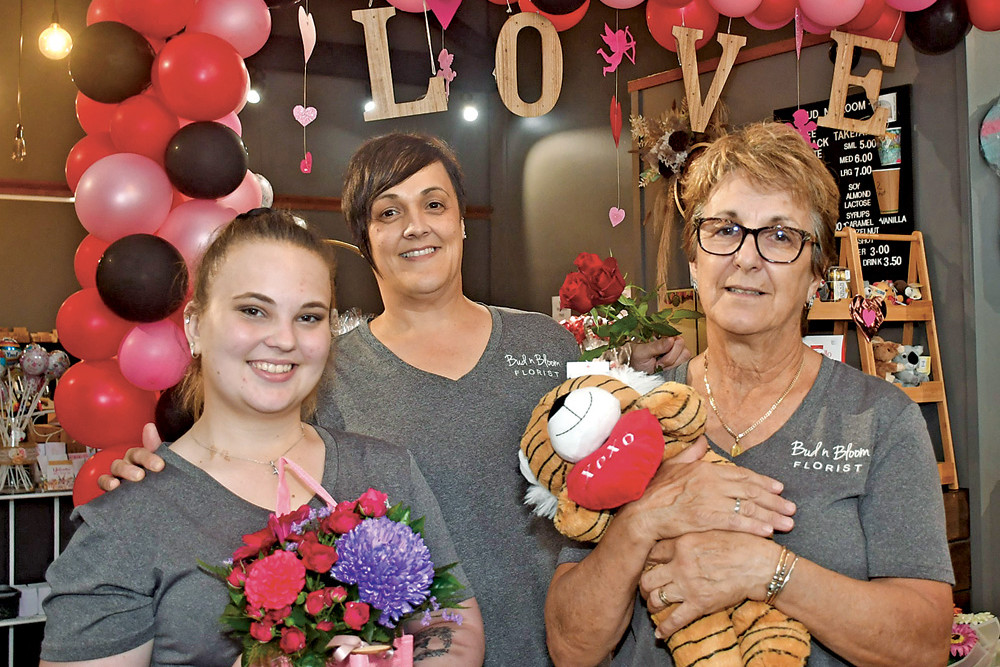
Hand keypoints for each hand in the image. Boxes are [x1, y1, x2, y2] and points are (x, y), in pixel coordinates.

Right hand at [96, 423, 165, 490]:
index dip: (148, 458)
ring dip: (117, 476)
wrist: (158, 491)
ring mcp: (118, 475)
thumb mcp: (161, 461)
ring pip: (114, 470)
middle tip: (141, 476)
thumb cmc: (157, 474)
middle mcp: (127, 464)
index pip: (140, 453)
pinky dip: (106, 483)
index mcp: (139, 457)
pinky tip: (113, 487)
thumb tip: (149, 426)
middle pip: (125, 462)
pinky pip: (103, 483)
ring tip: (120, 483)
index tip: (160, 465)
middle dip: (131, 469)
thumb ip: (154, 445)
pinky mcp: (112, 488)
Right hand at [617, 437, 795, 545]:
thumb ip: (691, 454)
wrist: (640, 514)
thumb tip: (703, 441)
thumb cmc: (653, 492)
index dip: (762, 482)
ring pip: (747, 507)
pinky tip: (768, 532)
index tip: (779, 489)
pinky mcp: (705, 518)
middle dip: (774, 500)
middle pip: (750, 491)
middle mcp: (710, 481)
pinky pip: (735, 522)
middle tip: (791, 509)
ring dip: (770, 516)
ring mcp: (708, 500)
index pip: (741, 475)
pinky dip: (753, 527)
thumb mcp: (673, 466)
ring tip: (788, 524)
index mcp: (704, 468)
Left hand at [630, 336, 691, 373]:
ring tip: (658, 365)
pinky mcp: (677, 362)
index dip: (670, 351)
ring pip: (684, 358)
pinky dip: (671, 370)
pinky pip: (683, 366)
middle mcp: (673, 342)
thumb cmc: (635, 357)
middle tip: (656, 362)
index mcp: (664, 335)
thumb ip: (657, 346)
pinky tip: (662, 369)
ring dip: (670, 365)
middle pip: (684, 351)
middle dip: (669, 359)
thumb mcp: (643, 351)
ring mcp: (676, 352)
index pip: (679, 340)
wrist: (633, 369)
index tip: (658, 357)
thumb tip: (671, 340)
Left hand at [640, 531, 781, 637]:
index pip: (651, 554)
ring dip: (652, 605)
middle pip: (647, 578)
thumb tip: (674, 537)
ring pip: (656, 599)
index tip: (650, 565)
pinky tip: (660, 633)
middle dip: (645, 585)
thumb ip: (689, 535)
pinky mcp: (700, 604)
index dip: (648, 561)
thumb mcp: (710, 530)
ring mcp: (689, 586)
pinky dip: (664, 628)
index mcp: (682, 543)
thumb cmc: (739, 544)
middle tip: (648, 587)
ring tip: (654, 606)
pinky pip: (675, 620)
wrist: (760, 565)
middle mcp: (680, 565)